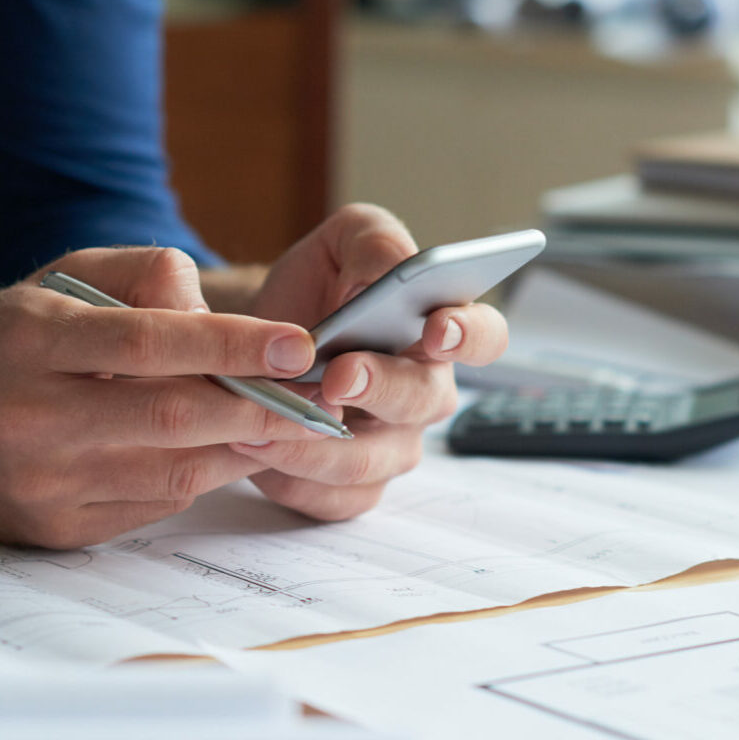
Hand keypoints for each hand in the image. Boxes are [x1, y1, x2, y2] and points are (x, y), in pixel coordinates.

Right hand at [0, 247, 331, 547]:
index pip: (147, 342)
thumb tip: (222, 317)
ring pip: (171, 471)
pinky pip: (152, 506)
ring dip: (241, 449)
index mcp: (31, 340)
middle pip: (170, 417)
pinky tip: (224, 452)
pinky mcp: (54, 530)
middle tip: (319, 399)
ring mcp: (42, 483)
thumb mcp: (60, 279)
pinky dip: (199, 478)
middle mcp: (31, 417)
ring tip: (288, 424)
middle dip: (258, 408)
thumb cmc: (3, 340)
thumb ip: (144, 277)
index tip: (298, 344)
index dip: (231, 344)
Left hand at [230, 203, 508, 519]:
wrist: (259, 336)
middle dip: (378, 386)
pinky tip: (255, 450)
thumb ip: (376, 243)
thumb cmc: (318, 286)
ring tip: (263, 417)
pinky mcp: (352, 488)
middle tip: (336, 375)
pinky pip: (332, 498)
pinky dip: (291, 478)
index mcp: (440, 332)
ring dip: (315, 441)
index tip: (435, 328)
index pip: (484, 337)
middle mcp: (425, 393)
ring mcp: (392, 446)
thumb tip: (393, 269)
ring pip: (369, 460)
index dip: (467, 335)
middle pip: (421, 400)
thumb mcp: (345, 240)